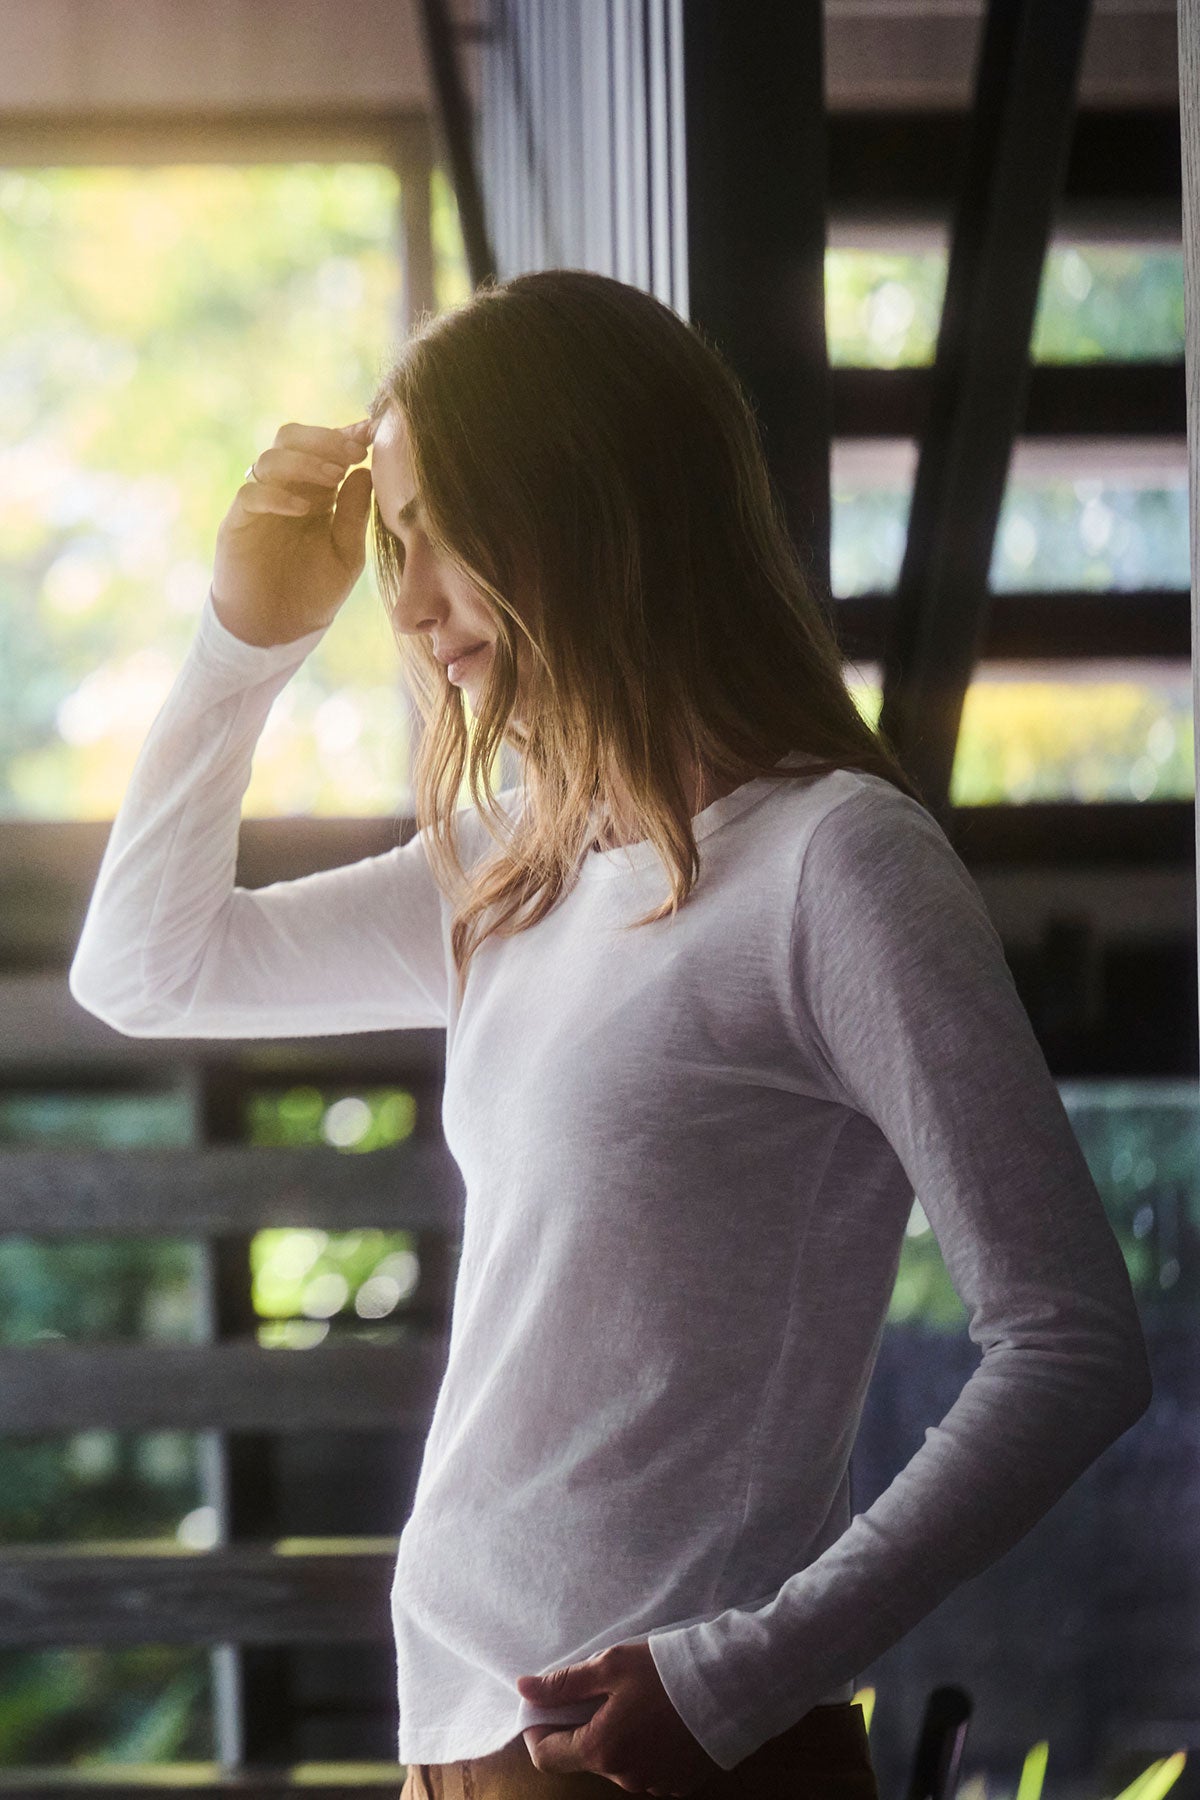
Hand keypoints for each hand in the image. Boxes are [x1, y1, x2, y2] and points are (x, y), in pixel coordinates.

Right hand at [212, 418, 375, 646]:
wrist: (280, 628)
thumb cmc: (315, 591)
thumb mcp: (346, 553)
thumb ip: (354, 513)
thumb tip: (365, 470)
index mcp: (315, 491)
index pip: (324, 448)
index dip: (345, 435)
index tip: (372, 432)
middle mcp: (285, 489)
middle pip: (291, 438)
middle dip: (323, 439)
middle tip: (353, 453)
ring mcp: (260, 503)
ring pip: (271, 458)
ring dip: (305, 462)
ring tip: (333, 478)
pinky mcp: (238, 522)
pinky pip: (251, 493)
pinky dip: (277, 495)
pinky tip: (304, 509)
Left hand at [516, 1640, 722, 1794]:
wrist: (732, 1686)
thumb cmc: (667, 1671)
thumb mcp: (611, 1666)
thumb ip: (565, 1683)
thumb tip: (524, 1689)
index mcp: (601, 1749)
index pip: (547, 1756)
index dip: (538, 1730)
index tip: (546, 1707)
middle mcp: (624, 1777)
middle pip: (586, 1756)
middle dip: (584, 1726)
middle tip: (603, 1690)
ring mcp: (655, 1785)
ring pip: (619, 1762)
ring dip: (618, 1737)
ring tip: (640, 1700)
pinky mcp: (680, 1784)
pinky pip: (649, 1768)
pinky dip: (646, 1747)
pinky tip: (663, 1719)